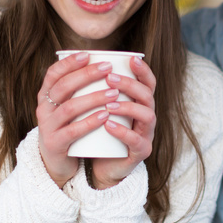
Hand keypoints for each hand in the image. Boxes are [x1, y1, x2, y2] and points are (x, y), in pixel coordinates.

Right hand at [37, 52, 120, 187]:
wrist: (56, 162)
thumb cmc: (69, 127)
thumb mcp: (69, 107)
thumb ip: (79, 90)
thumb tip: (106, 63)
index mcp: (46, 96)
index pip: (53, 74)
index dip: (69, 63)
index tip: (88, 55)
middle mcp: (43, 109)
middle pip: (63, 87)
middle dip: (86, 75)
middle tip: (108, 69)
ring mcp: (47, 127)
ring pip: (69, 107)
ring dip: (93, 98)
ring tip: (113, 92)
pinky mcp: (55, 144)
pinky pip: (72, 131)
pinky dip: (90, 122)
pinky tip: (105, 116)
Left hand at [90, 56, 156, 189]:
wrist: (101, 163)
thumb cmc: (100, 131)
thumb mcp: (100, 108)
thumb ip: (95, 89)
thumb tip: (74, 61)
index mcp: (139, 103)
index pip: (147, 82)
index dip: (142, 70)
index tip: (131, 59)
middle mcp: (146, 116)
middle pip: (147, 95)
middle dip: (130, 84)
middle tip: (110, 78)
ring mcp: (146, 134)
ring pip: (147, 115)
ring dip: (128, 106)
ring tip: (108, 103)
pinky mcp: (140, 152)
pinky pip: (135, 141)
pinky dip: (122, 132)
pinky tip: (108, 125)